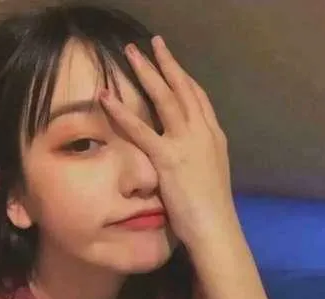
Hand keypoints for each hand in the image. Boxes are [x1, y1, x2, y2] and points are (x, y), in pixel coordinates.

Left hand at [100, 36, 233, 248]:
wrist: (217, 228)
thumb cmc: (212, 207)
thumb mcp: (210, 172)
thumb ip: (198, 155)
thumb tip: (186, 151)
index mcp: (214, 137)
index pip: (199, 98)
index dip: (184, 77)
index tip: (173, 63)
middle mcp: (203, 133)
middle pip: (184, 89)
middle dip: (167, 63)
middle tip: (153, 43)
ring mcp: (187, 143)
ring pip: (166, 99)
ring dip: (148, 73)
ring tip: (131, 54)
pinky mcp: (169, 158)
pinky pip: (142, 130)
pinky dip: (122, 112)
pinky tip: (107, 97)